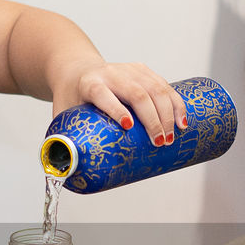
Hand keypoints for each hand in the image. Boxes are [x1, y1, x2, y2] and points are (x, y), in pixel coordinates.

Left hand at [51, 62, 187, 145]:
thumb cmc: (70, 99)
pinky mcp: (142, 70)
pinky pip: (164, 85)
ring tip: (171, 138)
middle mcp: (110, 73)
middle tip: (159, 143)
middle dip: (151, 119)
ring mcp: (128, 70)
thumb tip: (64, 175)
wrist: (76, 70)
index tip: (128, 127)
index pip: (103, 94)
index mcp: (89, 84)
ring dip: (167, 114)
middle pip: (136, 93)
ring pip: (155, 88)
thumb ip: (63, 141)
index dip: (116, 109)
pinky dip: (176, 103)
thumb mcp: (62, 115)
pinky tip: (182, 121)